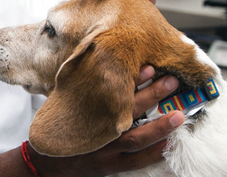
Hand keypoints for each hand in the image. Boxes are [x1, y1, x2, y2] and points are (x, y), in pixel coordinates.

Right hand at [29, 66, 182, 176]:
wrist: (47, 162)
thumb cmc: (60, 127)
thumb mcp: (66, 103)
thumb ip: (83, 88)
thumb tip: (98, 60)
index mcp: (88, 110)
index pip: (113, 92)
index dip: (132, 80)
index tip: (148, 66)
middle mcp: (97, 130)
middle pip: (128, 111)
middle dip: (152, 94)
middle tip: (171, 80)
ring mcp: (104, 150)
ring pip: (135, 138)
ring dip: (159, 126)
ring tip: (179, 114)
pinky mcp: (110, 166)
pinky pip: (135, 161)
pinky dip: (153, 153)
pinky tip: (169, 144)